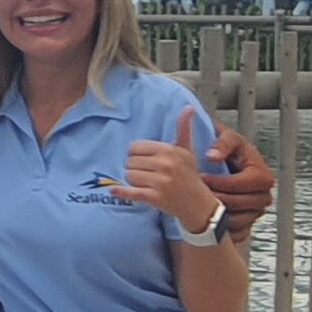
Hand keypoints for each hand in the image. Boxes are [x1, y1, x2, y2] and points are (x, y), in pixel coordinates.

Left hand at [110, 109, 218, 236]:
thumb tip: (189, 107)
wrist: (198, 204)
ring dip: (133, 181)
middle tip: (148, 175)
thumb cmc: (189, 176)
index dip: (137, 155)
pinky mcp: (154, 197)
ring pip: (128, 176)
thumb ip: (183, 128)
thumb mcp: (187, 151)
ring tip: (147, 184)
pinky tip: (113, 190)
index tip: (146, 162)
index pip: (134, 147)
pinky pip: (132, 192)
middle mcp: (165, 164)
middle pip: (129, 162)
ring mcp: (160, 182)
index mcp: (169, 150)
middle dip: (135, 169)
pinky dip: (121, 192)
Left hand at [206, 123, 275, 240]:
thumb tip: (212, 155)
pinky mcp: (249, 223)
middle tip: (196, 192)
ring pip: (237, 220)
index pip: (240, 185)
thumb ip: (223, 142)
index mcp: (262, 176)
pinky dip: (222, 229)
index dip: (220, 182)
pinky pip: (237, 232)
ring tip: (200, 204)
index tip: (202, 177)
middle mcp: (263, 195)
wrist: (231, 162)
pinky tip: (208, 219)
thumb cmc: (232, 149)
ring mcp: (256, 211)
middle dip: (215, 198)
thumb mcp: (229, 138)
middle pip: (238, 204)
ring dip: (217, 214)